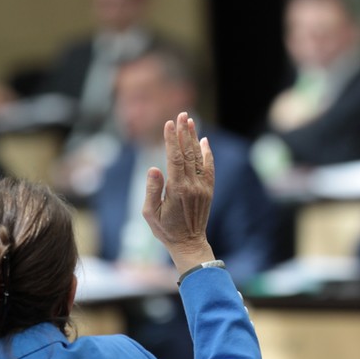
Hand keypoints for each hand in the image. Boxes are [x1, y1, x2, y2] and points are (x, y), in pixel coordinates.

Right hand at [142, 112, 215, 274]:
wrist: (189, 244)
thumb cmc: (166, 230)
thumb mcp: (150, 213)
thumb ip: (151, 190)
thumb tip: (154, 168)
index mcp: (176, 189)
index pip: (174, 158)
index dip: (171, 139)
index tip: (169, 123)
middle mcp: (192, 185)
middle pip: (187, 153)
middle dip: (184, 132)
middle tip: (182, 114)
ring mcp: (202, 187)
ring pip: (198, 158)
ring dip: (194, 138)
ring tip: (190, 122)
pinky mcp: (208, 191)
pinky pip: (209, 168)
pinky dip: (207, 154)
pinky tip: (204, 142)